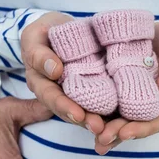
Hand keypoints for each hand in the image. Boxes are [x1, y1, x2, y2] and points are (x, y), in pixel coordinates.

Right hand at [21, 12, 105, 134]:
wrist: (62, 29)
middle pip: (70, 110)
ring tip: (112, 128)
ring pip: (87, 110)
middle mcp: (59, 93)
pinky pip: (103, 101)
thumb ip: (38, 53)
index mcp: (42, 83)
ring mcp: (78, 93)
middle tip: (98, 127)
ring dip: (99, 120)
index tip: (77, 114)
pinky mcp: (95, 88)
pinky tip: (123, 118)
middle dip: (84, 120)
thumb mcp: (34, 37)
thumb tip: (54, 70)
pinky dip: (112, 111)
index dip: (63, 107)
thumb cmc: (44, 33)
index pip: (51, 97)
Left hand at [95, 22, 158, 153]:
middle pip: (134, 124)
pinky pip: (103, 100)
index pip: (157, 120)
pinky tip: (80, 117)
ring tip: (93, 139)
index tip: (126, 133)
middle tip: (102, 139)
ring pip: (117, 117)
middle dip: (118, 134)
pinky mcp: (113, 86)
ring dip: (104, 130)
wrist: (157, 30)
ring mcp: (129, 96)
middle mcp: (147, 103)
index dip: (142, 129)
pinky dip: (93, 110)